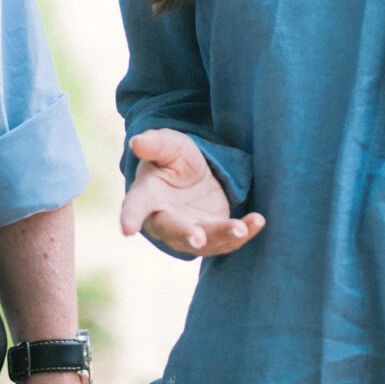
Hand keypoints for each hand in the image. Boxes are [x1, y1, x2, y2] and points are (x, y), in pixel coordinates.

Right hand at [118, 128, 265, 256]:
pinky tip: (257, 221)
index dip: (130, 217)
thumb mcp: (168, 145)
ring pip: (205, 241)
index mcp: (147, 196)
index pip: (135, 207)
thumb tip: (136, 142)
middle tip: (197, 238)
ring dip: (223, 236)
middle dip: (187, 235)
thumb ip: (155, 145)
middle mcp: (166, 220)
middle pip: (174, 231)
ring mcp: (190, 231)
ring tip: (241, 228)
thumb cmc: (174, 159)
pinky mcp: (214, 236)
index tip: (126, 230)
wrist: (195, 175)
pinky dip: (244, 232)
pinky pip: (228, 240)